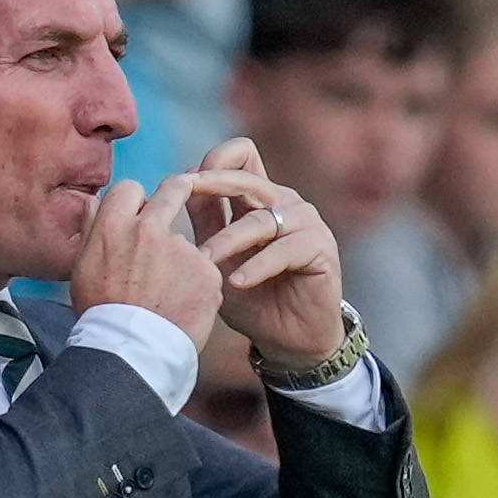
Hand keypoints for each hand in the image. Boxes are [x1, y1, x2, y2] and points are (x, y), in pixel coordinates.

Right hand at [70, 172, 225, 348]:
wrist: (132, 352)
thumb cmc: (101, 314)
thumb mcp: (81, 268)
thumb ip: (91, 229)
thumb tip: (95, 200)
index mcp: (113, 226)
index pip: (130, 188)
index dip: (136, 199)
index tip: (143, 208)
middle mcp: (149, 229)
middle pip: (173, 190)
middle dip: (179, 190)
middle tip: (183, 194)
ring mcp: (182, 249)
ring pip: (187, 241)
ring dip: (182, 258)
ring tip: (167, 295)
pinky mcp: (207, 271)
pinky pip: (205, 270)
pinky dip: (198, 286)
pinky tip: (184, 306)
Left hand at [189, 138, 347, 372]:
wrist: (287, 339)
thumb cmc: (252, 299)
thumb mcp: (219, 258)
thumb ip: (205, 222)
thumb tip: (177, 186)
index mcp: (261, 198)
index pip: (240, 157)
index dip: (211, 163)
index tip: (178, 184)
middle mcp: (285, 203)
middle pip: (246, 178)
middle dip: (210, 187)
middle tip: (178, 200)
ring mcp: (305, 222)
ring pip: (259, 219)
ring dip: (228, 240)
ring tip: (204, 262)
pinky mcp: (320, 248)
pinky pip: (284, 250)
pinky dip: (257, 266)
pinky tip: (237, 282)